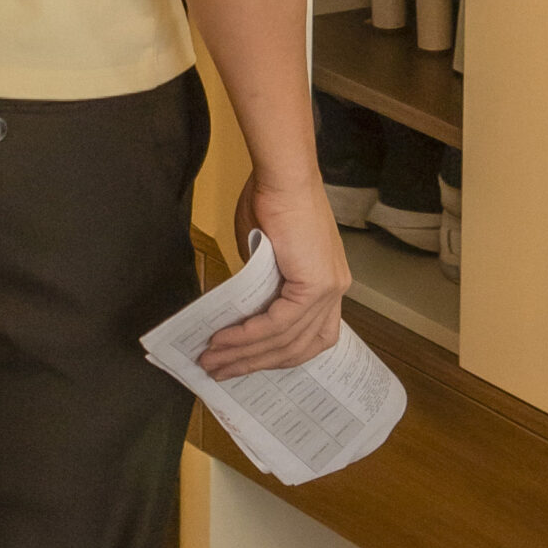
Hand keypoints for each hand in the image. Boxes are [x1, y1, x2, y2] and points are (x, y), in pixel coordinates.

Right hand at [198, 173, 350, 376]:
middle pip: (296, 347)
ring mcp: (330, 290)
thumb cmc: (271, 202)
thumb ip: (262, 288)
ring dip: (244, 355)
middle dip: (254, 363)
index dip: (277, 356)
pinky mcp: (316, 286)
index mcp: (328, 283)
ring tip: (211, 360)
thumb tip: (246, 312)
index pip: (307, 337)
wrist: (282, 176)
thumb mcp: (264, 256)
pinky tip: (224, 340)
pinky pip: (278, 324)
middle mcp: (335, 291)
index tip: (244, 364)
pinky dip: (249, 335)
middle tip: (218, 370)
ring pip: (285, 340)